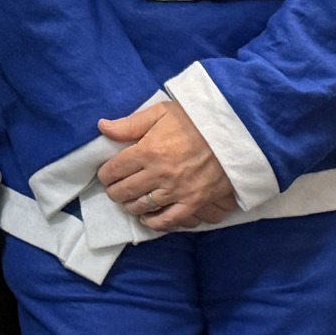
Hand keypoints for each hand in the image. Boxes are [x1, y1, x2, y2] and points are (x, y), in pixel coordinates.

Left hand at [96, 102, 238, 231]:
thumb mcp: (162, 112)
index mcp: (148, 149)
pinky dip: (153, 223)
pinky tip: (147, 219)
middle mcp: (159, 173)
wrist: (233, 132)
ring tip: (129, 201)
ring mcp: (176, 190)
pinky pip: (167, 220)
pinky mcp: (193, 202)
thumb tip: (102, 127)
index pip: (114, 169)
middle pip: (124, 190)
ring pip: (142, 206)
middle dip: (114, 191)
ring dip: (130, 206)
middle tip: (114, 189)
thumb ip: (130, 123)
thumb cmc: (195, 119)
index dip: (105, 174)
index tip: (107, 174)